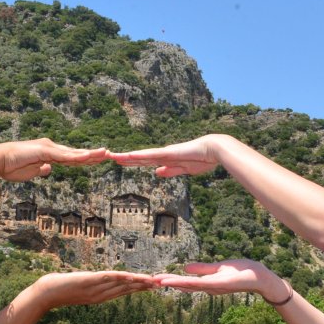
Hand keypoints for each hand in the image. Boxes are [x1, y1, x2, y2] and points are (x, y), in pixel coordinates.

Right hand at [0, 139, 107, 181]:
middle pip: (76, 153)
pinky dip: (76, 156)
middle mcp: (51, 148)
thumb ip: (41, 170)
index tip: (99, 160)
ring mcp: (49, 148)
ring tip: (105, 153)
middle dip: (93, 155)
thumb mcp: (31, 173)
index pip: (71, 158)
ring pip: (73, 153)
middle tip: (110, 154)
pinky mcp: (44, 150)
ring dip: (90, 154)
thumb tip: (49, 169)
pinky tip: (88, 157)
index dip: (85, 159)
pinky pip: (64, 155)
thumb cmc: (11, 167)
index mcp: (49, 154)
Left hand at [32, 270, 157, 309]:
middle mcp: (100, 295)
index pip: (123, 291)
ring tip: (151, 281)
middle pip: (126, 290)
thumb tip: (96, 280)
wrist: (45, 294)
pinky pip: (108, 280)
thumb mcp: (78, 287)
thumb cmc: (59, 290)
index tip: (152, 286)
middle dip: (143, 287)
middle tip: (159, 285)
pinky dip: (120, 279)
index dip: (139, 288)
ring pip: (120, 285)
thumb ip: (89, 285)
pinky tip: (131, 277)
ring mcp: (95, 289)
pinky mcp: (88, 282)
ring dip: (137, 283)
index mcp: (100, 297)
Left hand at [107, 135, 225, 176]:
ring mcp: (165, 153)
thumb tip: (156, 173)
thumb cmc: (203, 160)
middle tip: (109, 157)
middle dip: (124, 159)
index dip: (132, 162)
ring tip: (112, 156)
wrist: (214, 150)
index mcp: (166, 160)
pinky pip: (151, 155)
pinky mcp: (169, 152)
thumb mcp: (184, 170)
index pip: (145, 162)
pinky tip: (129, 155)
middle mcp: (163, 155)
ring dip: (127, 156)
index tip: (120, 162)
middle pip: (140, 158)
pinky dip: (140, 155)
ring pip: (142, 155)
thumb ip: (170, 171)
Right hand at [154, 260, 287, 302]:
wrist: (260, 277)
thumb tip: (185, 268)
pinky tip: (175, 281)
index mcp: (207, 283)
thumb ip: (203, 268)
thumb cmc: (242, 272)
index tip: (156, 278)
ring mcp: (212, 287)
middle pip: (184, 286)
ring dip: (172, 283)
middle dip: (167, 283)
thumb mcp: (218, 268)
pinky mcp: (218, 285)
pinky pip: (198, 283)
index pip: (186, 282)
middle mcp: (208, 287)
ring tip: (157, 281)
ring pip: (188, 286)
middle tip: (150, 281)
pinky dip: (185, 283)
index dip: (171, 280)